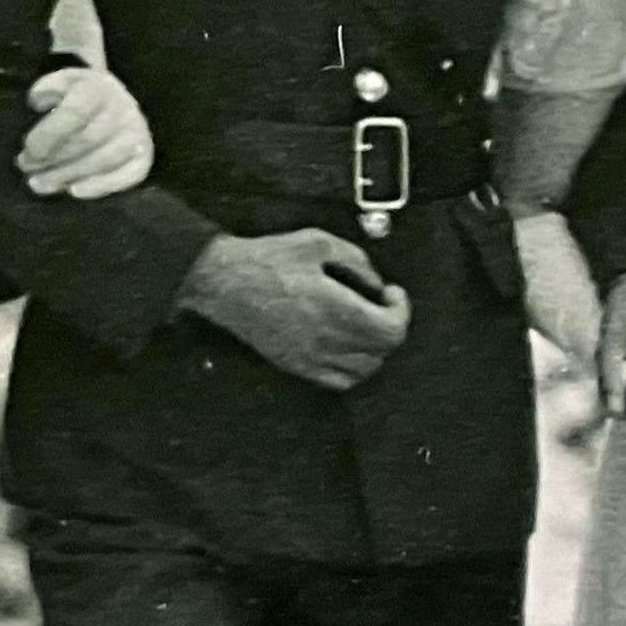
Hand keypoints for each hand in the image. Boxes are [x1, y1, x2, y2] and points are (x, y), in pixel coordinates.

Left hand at [20, 67, 154, 200]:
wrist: (110, 100)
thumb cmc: (77, 95)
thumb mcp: (58, 83)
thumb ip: (44, 91)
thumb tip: (38, 104)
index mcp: (99, 87)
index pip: (75, 113)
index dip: (49, 135)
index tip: (27, 151)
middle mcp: (124, 108)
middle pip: (87, 141)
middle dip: (52, 159)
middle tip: (26, 169)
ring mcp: (137, 133)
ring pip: (102, 160)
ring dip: (67, 176)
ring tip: (39, 184)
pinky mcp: (144, 156)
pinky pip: (128, 175)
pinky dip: (101, 186)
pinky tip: (74, 191)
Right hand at [180, 228, 412, 389]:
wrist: (224, 282)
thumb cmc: (264, 262)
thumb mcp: (317, 243)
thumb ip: (356, 260)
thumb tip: (376, 281)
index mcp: (334, 309)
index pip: (391, 329)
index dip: (401, 310)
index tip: (392, 294)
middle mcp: (324, 339)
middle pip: (382, 351)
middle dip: (390, 325)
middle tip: (381, 305)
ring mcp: (310, 358)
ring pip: (365, 370)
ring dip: (375, 348)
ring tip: (366, 325)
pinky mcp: (296, 366)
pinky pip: (339, 382)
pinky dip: (353, 368)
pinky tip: (346, 346)